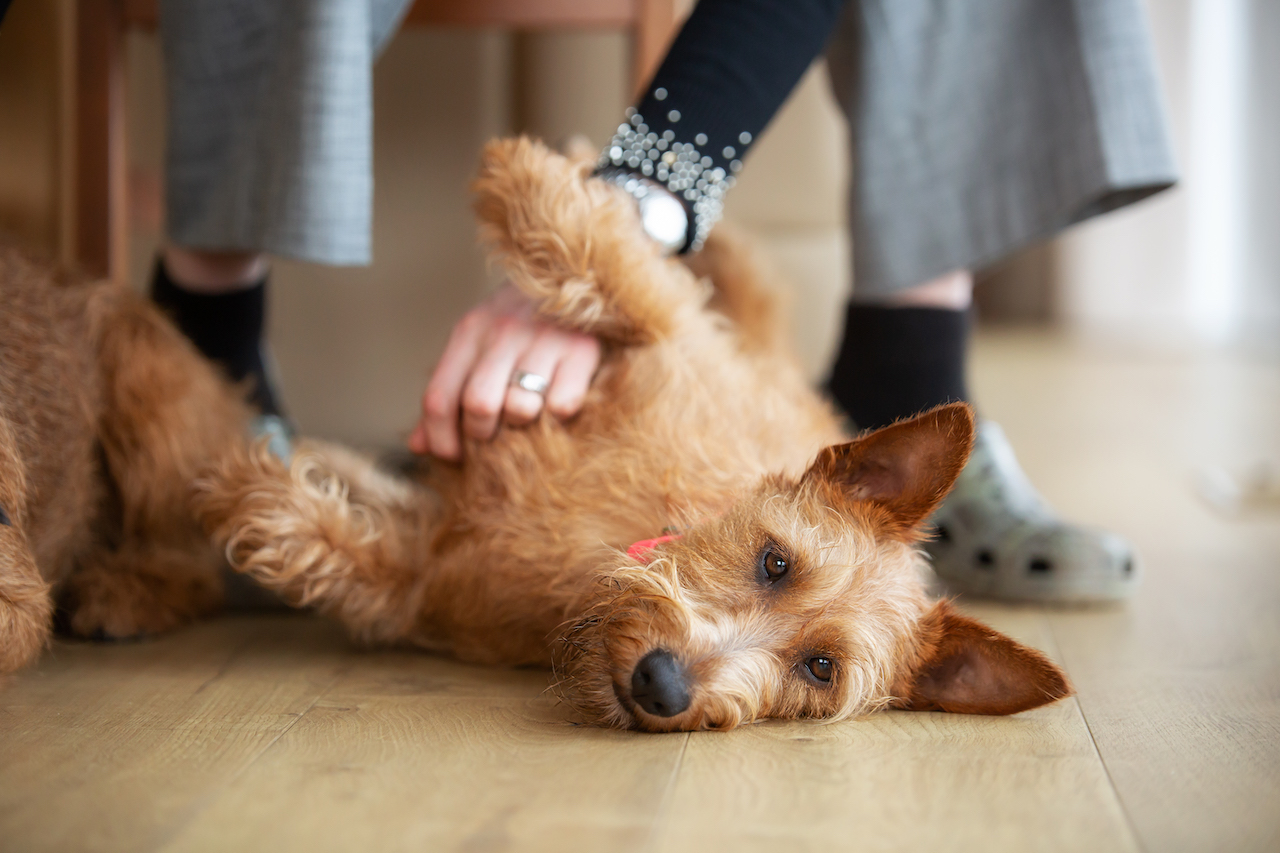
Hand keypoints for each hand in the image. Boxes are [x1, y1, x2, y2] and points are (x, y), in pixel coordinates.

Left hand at [408, 284, 601, 459]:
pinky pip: (562, 406)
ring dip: (523, 424)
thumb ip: (447, 394)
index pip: (438, 399)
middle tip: (495, 434)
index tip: (455, 455)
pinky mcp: (582, 349)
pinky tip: (557, 401)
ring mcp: (544, 338)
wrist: (575, 280)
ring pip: (520, 408)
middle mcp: (503, 330)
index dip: (442, 439)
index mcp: (469, 331)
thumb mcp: (476, 348)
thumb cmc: (519, 324)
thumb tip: (417, 445)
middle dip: (483, 433)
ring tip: (527, 414)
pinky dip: (558, 416)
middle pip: (479, 406)